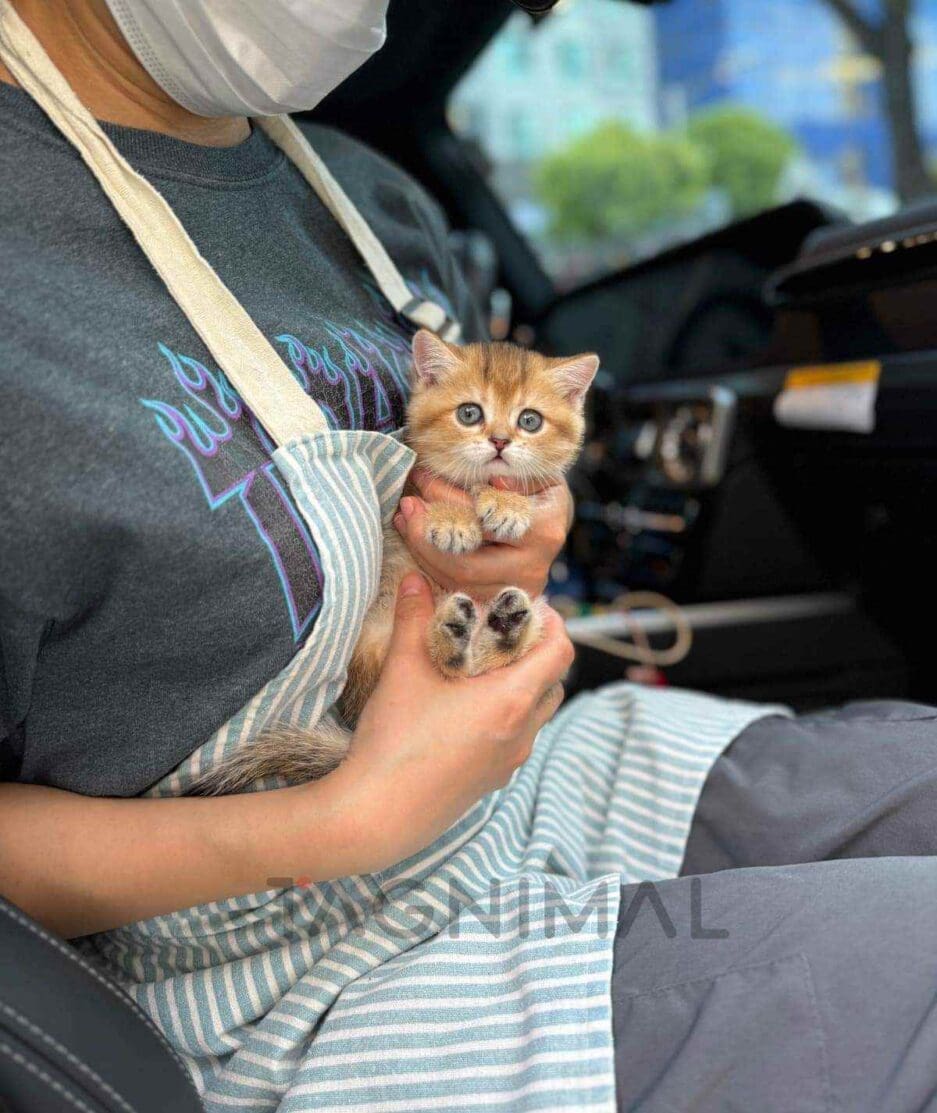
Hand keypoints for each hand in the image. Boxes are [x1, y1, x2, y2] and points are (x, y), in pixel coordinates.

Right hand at [323, 574, 572, 873]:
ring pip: (537, 713)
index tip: (528, 607)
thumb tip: (414, 579)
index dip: (552, 623)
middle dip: (538, 652)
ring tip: (486, 667)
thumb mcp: (403, 670)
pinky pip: (518, 738)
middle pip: (554, 681)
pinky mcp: (494, 780)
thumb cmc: (395, 740)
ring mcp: (511, 760)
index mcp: (512, 700)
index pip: (561, 652)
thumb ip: (413, 619)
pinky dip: (509, 714)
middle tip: (504, 632)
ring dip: (525, 685)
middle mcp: (522, 732)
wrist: (378, 814)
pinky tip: (467, 707)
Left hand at [393, 469, 571, 600]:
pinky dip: (431, 562)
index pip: (484, 518)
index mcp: (543, 532)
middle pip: (466, 564)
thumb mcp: (538, 475)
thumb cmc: (539, 494)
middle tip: (407, 506)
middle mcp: (531, 569)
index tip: (421, 478)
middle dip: (427, 537)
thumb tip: (494, 480)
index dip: (447, 500)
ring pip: (457, 580)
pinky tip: (415, 538)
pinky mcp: (499, 600)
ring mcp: (514, 590)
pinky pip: (456, 587)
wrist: (552, 526)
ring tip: (405, 519)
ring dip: (423, 550)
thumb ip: (517, 475)